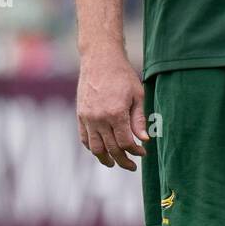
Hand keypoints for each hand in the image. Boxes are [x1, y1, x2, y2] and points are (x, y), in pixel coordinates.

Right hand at [77, 52, 148, 169]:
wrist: (100, 59)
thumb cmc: (122, 75)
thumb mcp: (137, 95)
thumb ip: (139, 119)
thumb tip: (144, 140)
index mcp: (116, 113)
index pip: (125, 143)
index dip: (135, 151)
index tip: (143, 153)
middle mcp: (99, 118)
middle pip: (111, 148)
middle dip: (123, 160)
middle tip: (132, 166)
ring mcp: (87, 117)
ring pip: (95, 148)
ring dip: (105, 159)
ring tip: (114, 163)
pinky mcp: (80, 115)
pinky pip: (84, 138)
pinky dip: (92, 148)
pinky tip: (101, 151)